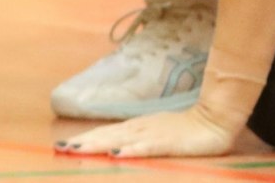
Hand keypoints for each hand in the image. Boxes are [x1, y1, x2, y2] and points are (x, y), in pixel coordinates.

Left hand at [55, 104, 239, 157]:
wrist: (215, 119)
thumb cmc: (186, 129)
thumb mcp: (157, 135)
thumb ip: (138, 140)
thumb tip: (116, 147)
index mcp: (137, 127)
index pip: (105, 133)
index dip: (84, 139)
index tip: (62, 145)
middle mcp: (140, 128)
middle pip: (106, 135)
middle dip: (83, 142)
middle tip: (60, 148)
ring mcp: (153, 134)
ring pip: (120, 140)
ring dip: (97, 145)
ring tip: (77, 149)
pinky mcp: (168, 143)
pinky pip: (147, 148)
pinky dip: (131, 151)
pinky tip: (117, 155)